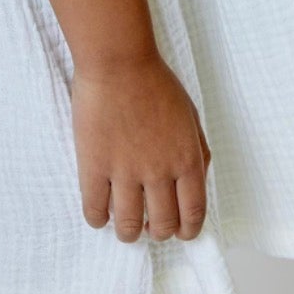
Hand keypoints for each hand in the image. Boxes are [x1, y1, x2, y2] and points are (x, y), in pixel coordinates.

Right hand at [71, 53, 212, 243]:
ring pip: (128, 226)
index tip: (180, 232)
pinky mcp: (94, 166)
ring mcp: (125, 171)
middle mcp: (159, 172)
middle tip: (150, 223)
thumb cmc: (155, 82)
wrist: (119, 61)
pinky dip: (98, 219)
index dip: (187, 231)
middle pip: (162, 226)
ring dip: (128, 232)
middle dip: (158, 231)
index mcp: (187, 160)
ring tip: (124, 223)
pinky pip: (94, 211)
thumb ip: (198, 150)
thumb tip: (198, 179)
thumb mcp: (190, 115)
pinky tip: (100, 212)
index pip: (193, 214)